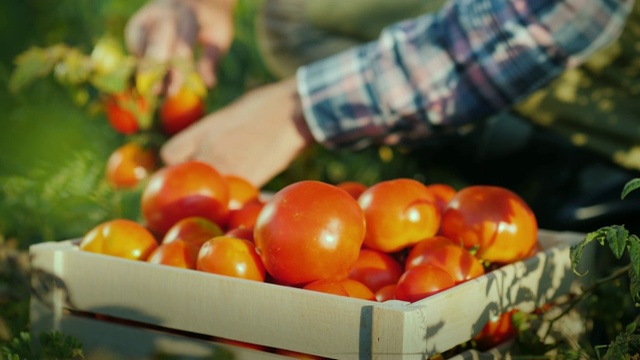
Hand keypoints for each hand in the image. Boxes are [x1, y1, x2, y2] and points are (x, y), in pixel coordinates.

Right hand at [125, 0, 235, 93]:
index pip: (180, 46)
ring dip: (145, 68)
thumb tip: (208, 84)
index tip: (173, 92)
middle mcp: (165, 13)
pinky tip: (146, 75)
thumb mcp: (219, 37)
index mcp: (189, 16)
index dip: (176, 71)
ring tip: (151, 90)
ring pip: (141, 42)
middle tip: (155, 92)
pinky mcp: (138, 21)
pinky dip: (138, 59)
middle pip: (156, 43)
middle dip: (154, 69)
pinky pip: (133, 41)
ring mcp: (149, 15)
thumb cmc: (212, 21)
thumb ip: (211, 59)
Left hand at [160, 77, 314, 186]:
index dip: (174, 162)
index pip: (169, 155)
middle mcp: (209, 150)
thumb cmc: (267, 104)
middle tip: (202, 184)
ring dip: (216, 194)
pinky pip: (236, 198)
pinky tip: (250, 197)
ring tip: (227, 193)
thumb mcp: (229, 114)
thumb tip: (206, 148)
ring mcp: (228, 168)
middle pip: (184, 178)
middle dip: (191, 182)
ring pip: (209, 192)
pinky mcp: (249, 182)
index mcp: (203, 130)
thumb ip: (212, 133)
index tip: (185, 164)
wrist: (295, 111)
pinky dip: (240, 199)